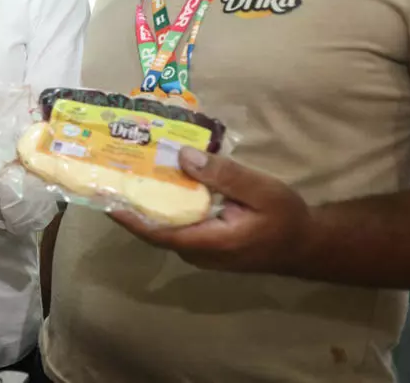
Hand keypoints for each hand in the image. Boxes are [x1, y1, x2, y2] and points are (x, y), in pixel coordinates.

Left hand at [109, 147, 312, 274]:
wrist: (304, 244)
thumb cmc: (285, 218)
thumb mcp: (261, 190)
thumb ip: (223, 175)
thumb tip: (182, 158)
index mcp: (209, 242)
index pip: (158, 233)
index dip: (130, 218)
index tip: (105, 200)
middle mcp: (197, 252)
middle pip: (154, 230)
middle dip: (131, 205)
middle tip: (111, 176)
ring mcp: (199, 251)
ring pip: (164, 228)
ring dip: (145, 205)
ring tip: (125, 174)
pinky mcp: (204, 244)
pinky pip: (176, 227)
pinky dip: (162, 207)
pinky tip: (156, 182)